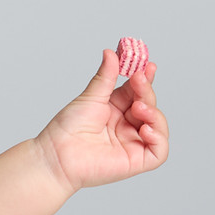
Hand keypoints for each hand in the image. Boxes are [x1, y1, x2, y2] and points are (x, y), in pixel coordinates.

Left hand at [35, 49, 168, 193]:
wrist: (56, 154)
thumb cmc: (67, 129)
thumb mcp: (90, 97)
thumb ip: (106, 76)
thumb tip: (111, 52)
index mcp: (116, 110)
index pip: (138, 92)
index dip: (145, 79)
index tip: (148, 65)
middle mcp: (126, 126)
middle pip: (149, 105)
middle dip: (147, 91)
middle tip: (138, 80)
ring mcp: (131, 144)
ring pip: (158, 126)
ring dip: (154, 112)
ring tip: (138, 107)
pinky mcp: (135, 161)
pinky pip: (159, 152)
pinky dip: (159, 137)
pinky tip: (146, 128)